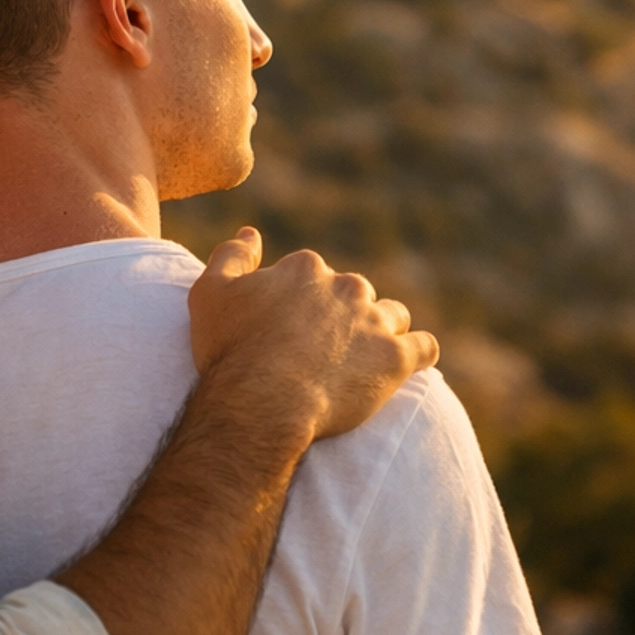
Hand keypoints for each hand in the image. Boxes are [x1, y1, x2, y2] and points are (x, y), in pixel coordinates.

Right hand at [188, 229, 436, 456]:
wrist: (262, 402)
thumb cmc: (231, 349)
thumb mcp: (210, 293)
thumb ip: (232, 256)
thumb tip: (251, 232)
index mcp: (305, 269)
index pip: (312, 274)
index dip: (301, 299)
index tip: (290, 326)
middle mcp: (345, 286)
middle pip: (354, 292)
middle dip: (344, 313)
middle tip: (324, 348)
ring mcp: (374, 322)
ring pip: (392, 315)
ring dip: (383, 329)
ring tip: (366, 357)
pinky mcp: (396, 358)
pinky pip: (424, 347)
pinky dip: (419, 352)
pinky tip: (411, 361)